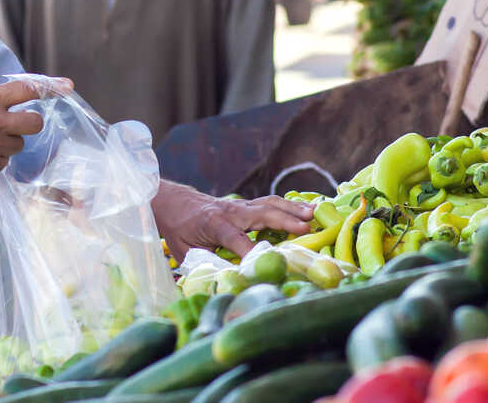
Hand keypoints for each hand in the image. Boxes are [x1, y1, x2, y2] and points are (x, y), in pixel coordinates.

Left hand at [152, 181, 313, 258]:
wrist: (173, 202)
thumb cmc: (179, 230)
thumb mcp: (184, 252)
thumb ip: (204, 266)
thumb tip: (223, 285)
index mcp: (214, 223)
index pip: (237, 239)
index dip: (252, 251)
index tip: (269, 262)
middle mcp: (231, 211)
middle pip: (262, 213)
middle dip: (285, 220)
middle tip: (307, 226)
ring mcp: (240, 206)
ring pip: (270, 204)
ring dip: (292, 209)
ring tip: (314, 213)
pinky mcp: (246, 206)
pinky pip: (270, 204)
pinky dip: (288, 206)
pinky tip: (306, 210)